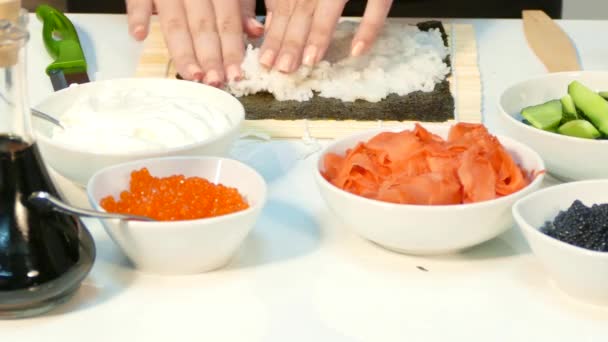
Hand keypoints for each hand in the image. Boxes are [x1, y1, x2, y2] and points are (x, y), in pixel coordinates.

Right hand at [126, 0, 263, 85]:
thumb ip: (241, 7)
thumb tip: (255, 32)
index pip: (227, 21)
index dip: (231, 49)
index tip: (235, 75)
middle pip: (202, 25)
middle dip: (209, 56)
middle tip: (215, 81)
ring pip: (175, 21)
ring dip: (182, 50)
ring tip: (190, 74)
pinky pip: (138, 0)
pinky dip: (137, 16)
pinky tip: (140, 36)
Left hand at [260, 0, 393, 72]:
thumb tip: (271, 21)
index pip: (285, 1)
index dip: (275, 31)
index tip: (267, 59)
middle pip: (303, 5)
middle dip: (291, 38)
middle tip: (283, 68)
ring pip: (333, 3)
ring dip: (320, 33)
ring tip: (310, 61)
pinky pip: (378, 2)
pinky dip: (369, 26)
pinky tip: (357, 50)